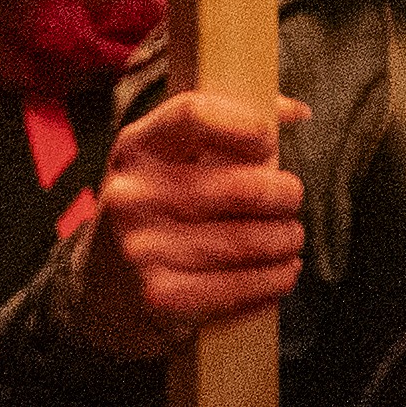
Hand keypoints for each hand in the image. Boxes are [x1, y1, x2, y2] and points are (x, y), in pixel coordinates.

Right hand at [62, 90, 312, 356]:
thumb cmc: (164, 203)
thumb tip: (298, 112)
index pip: (192, 114)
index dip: (242, 124)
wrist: (107, 282)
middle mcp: (133, 194)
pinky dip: (270, 283)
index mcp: (139, 145)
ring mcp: (142, 247)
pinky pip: (233, 289)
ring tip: (291, 239)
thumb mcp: (177, 154)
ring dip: (283, 242)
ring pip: (243, 242)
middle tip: (292, 199)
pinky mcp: (159, 294)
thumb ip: (233, 123)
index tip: (269, 142)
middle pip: (236, 187)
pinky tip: (282, 274)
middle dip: (282, 195)